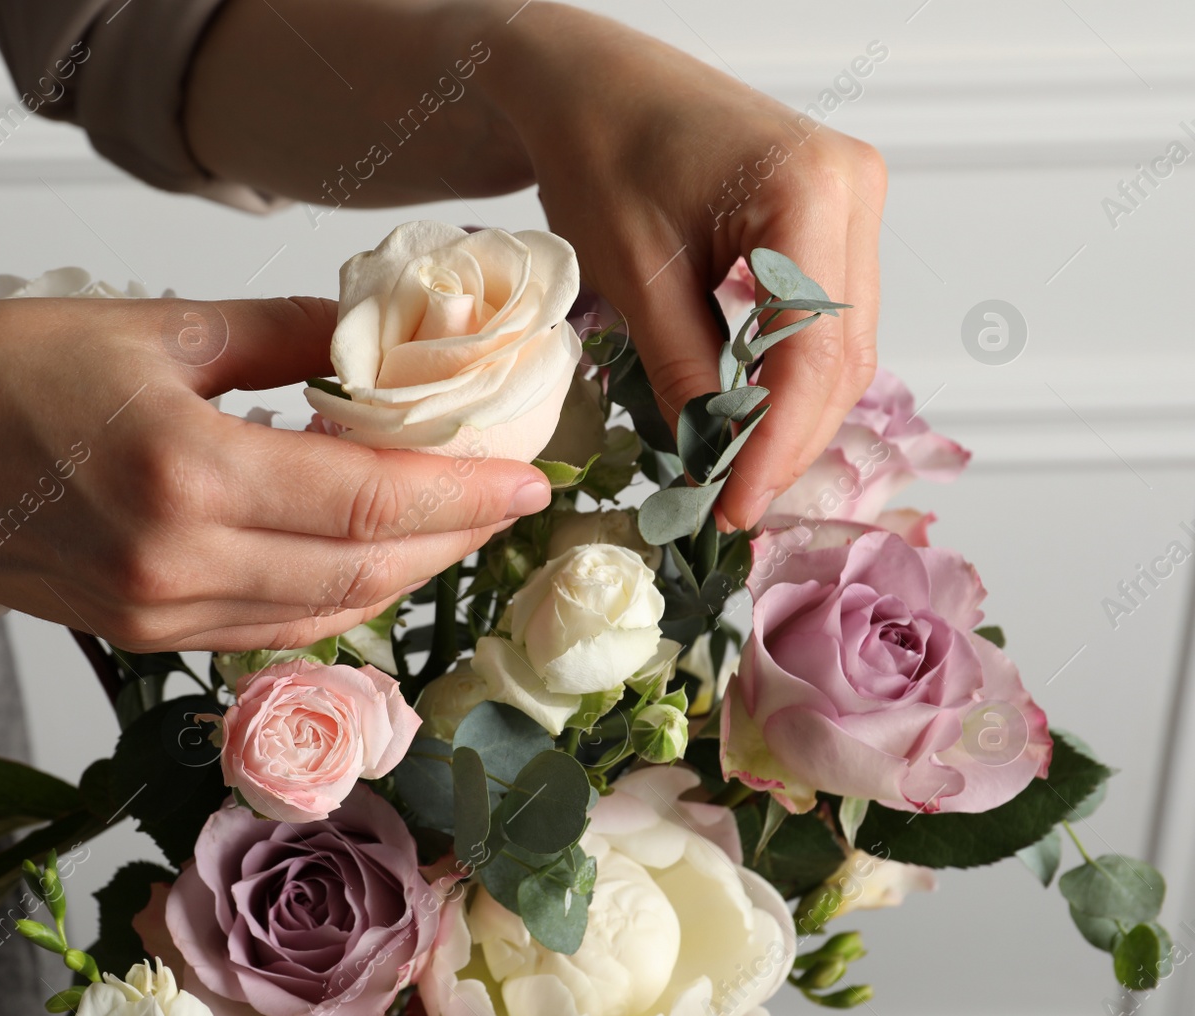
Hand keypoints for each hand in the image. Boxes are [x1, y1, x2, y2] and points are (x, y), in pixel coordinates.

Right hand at [0, 296, 550, 651]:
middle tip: (506, 494)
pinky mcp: (134, 632)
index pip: (368, 502)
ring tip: (454, 522)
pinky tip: (365, 556)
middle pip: (362, 570)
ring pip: (322, 612)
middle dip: (453, 536)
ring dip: (402, 572)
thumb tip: (375, 335)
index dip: (465, 495)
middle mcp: (176, 565)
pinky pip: (267, 628)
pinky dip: (333, 597)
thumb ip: (282, 336)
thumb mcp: (154, 326)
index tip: (530, 476)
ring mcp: (153, 614)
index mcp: (184, 475)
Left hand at [477, 3, 884, 528]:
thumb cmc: (598, 148)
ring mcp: (849, 200)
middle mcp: (852, 188)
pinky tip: (747, 420)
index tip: (736, 508)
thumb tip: (715, 461)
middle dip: (789, 441)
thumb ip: (682, 369)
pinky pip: (821, 318)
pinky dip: (785, 377)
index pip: (814, 352)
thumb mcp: (632, 273)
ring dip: (792, 416)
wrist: (588, 81)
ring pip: (840, 344)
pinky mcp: (827, 217)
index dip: (777, 444)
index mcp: (810, 189)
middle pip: (843, 354)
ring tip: (735, 479)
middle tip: (731, 509)